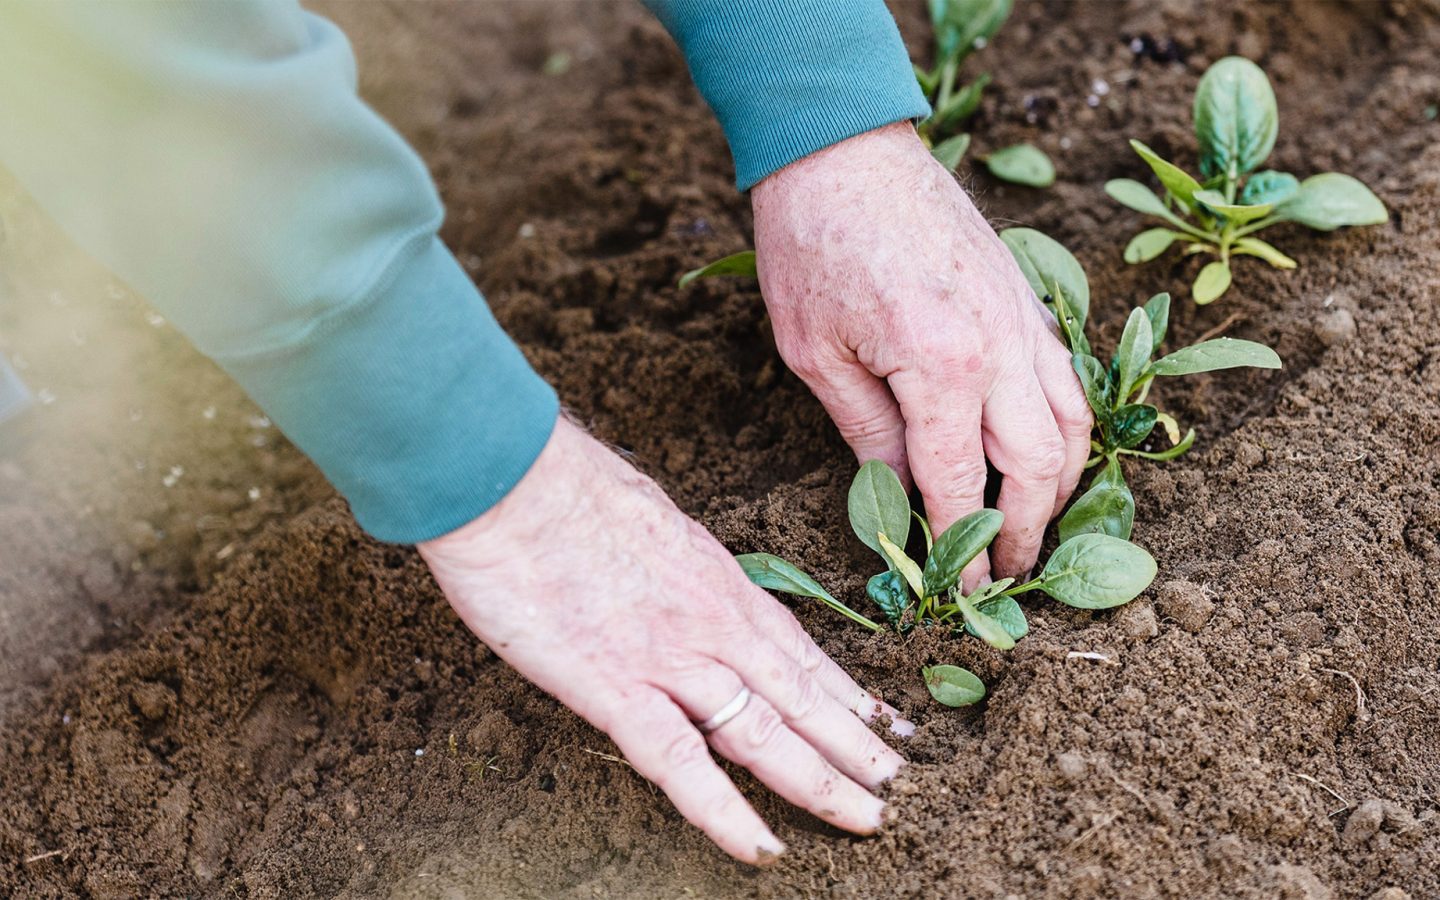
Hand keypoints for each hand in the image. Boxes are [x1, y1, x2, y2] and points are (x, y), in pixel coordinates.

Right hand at [418, 419, 911, 863]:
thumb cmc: (564, 487)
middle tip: (904, 785)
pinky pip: (681, 763)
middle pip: (801, 697)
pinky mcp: (614, 688)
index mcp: (718, 581)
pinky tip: (764, 848)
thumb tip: (681, 581)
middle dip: (857, 746)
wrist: (508, 477)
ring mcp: (670, 659)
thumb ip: (676, 565)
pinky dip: (726, 811)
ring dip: (822, 781)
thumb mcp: (649, 519)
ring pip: (765, 734)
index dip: (847, 693)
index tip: (886, 723)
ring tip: (870, 819)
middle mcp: (712, 624)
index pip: (800, 651)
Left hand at [751, 122, 1091, 587]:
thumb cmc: (812, 245)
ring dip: (1061, 485)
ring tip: (1036, 526)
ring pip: (1073, 423)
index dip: (964, 545)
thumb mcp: (816, 354)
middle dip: (1026, 532)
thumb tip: (895, 497)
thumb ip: (866, 432)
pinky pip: (1067, 378)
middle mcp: (1000, 349)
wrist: (844, 149)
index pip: (963, 483)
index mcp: (940, 369)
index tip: (964, 595)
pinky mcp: (1027, 298)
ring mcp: (1024, 320)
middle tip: (1008, 576)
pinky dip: (1068, 427)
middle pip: (1039, 466)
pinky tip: (1046, 451)